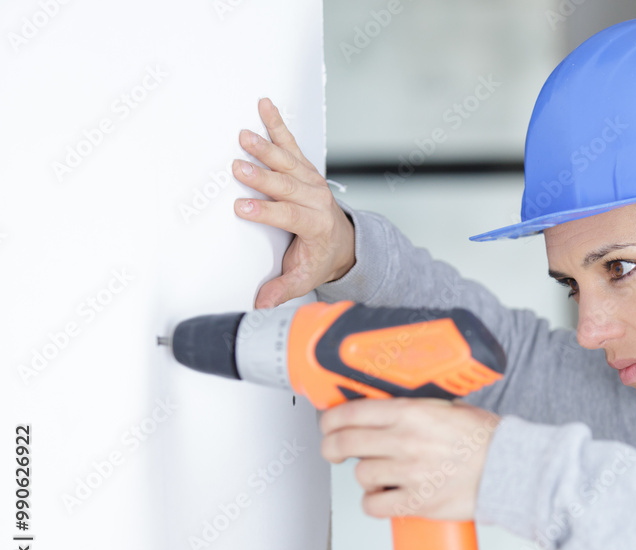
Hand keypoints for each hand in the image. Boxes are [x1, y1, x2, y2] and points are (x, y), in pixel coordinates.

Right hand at [233, 97, 355, 308]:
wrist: (343, 242)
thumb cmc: (321, 257)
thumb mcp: (305, 278)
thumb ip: (283, 289)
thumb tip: (262, 304)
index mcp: (317, 225)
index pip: (289, 216)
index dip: (266, 211)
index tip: (242, 207)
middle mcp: (316, 199)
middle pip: (286, 185)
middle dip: (262, 177)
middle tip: (238, 168)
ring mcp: (311, 181)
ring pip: (287, 161)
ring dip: (265, 148)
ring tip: (245, 136)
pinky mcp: (305, 168)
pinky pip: (290, 144)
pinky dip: (277, 124)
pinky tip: (265, 106)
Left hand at [320, 398, 500, 520]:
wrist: (509, 468)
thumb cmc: (486, 439)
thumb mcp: (448, 407)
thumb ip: (413, 409)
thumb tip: (385, 409)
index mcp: (411, 414)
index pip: (351, 412)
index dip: (330, 419)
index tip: (328, 423)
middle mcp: (405, 442)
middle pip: (344, 443)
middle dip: (332, 446)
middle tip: (334, 449)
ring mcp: (408, 473)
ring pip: (360, 475)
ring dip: (365, 475)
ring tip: (381, 474)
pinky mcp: (416, 502)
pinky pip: (374, 506)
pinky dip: (375, 503)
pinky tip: (386, 496)